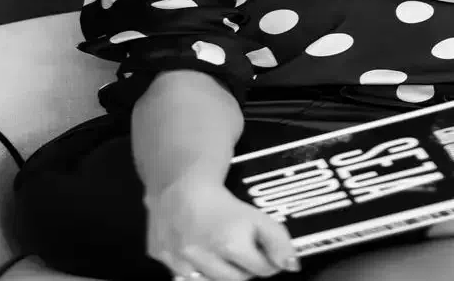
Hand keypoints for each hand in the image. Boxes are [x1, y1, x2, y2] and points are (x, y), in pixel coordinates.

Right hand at [144, 180, 300, 279]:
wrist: (181, 183)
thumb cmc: (220, 200)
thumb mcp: (256, 215)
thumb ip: (278, 240)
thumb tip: (292, 265)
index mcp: (230, 244)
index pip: (262, 270)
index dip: (266, 259)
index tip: (263, 251)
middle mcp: (202, 255)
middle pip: (237, 280)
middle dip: (243, 267)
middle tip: (241, 249)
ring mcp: (179, 259)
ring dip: (219, 271)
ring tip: (220, 251)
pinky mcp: (161, 256)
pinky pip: (183, 275)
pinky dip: (193, 268)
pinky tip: (198, 251)